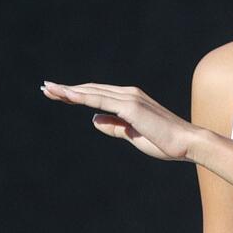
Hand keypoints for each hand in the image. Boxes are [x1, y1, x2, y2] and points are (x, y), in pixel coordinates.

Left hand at [42, 81, 198, 160]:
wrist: (188, 143)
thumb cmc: (166, 142)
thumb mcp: (133, 135)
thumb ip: (115, 127)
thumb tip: (93, 120)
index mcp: (131, 101)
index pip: (98, 94)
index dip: (77, 94)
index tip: (58, 95)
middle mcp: (129, 94)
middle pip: (91, 89)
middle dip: (67, 90)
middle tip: (45, 88)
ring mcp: (130, 98)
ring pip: (92, 91)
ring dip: (69, 90)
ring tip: (48, 89)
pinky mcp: (131, 107)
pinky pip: (100, 99)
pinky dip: (81, 96)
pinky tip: (66, 95)